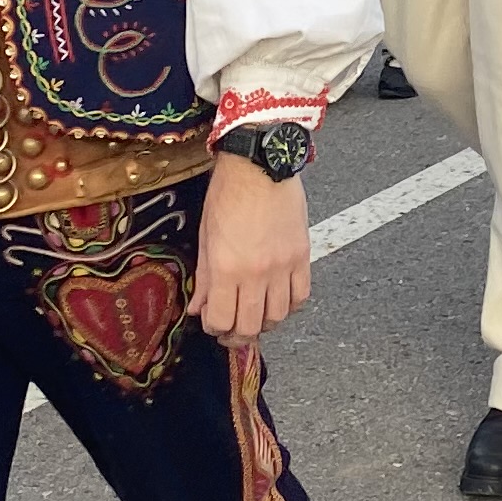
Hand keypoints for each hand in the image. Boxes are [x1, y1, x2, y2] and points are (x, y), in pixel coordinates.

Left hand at [193, 151, 310, 340]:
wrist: (260, 165)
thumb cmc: (229, 194)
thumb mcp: (206, 236)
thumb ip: (204, 277)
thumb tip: (200, 307)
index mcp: (227, 268)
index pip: (222, 320)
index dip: (215, 328)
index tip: (213, 323)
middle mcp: (256, 272)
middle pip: (251, 326)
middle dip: (238, 336)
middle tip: (232, 331)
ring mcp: (282, 266)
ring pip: (278, 317)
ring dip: (265, 324)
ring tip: (255, 316)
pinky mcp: (302, 257)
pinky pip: (300, 297)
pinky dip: (289, 306)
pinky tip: (278, 301)